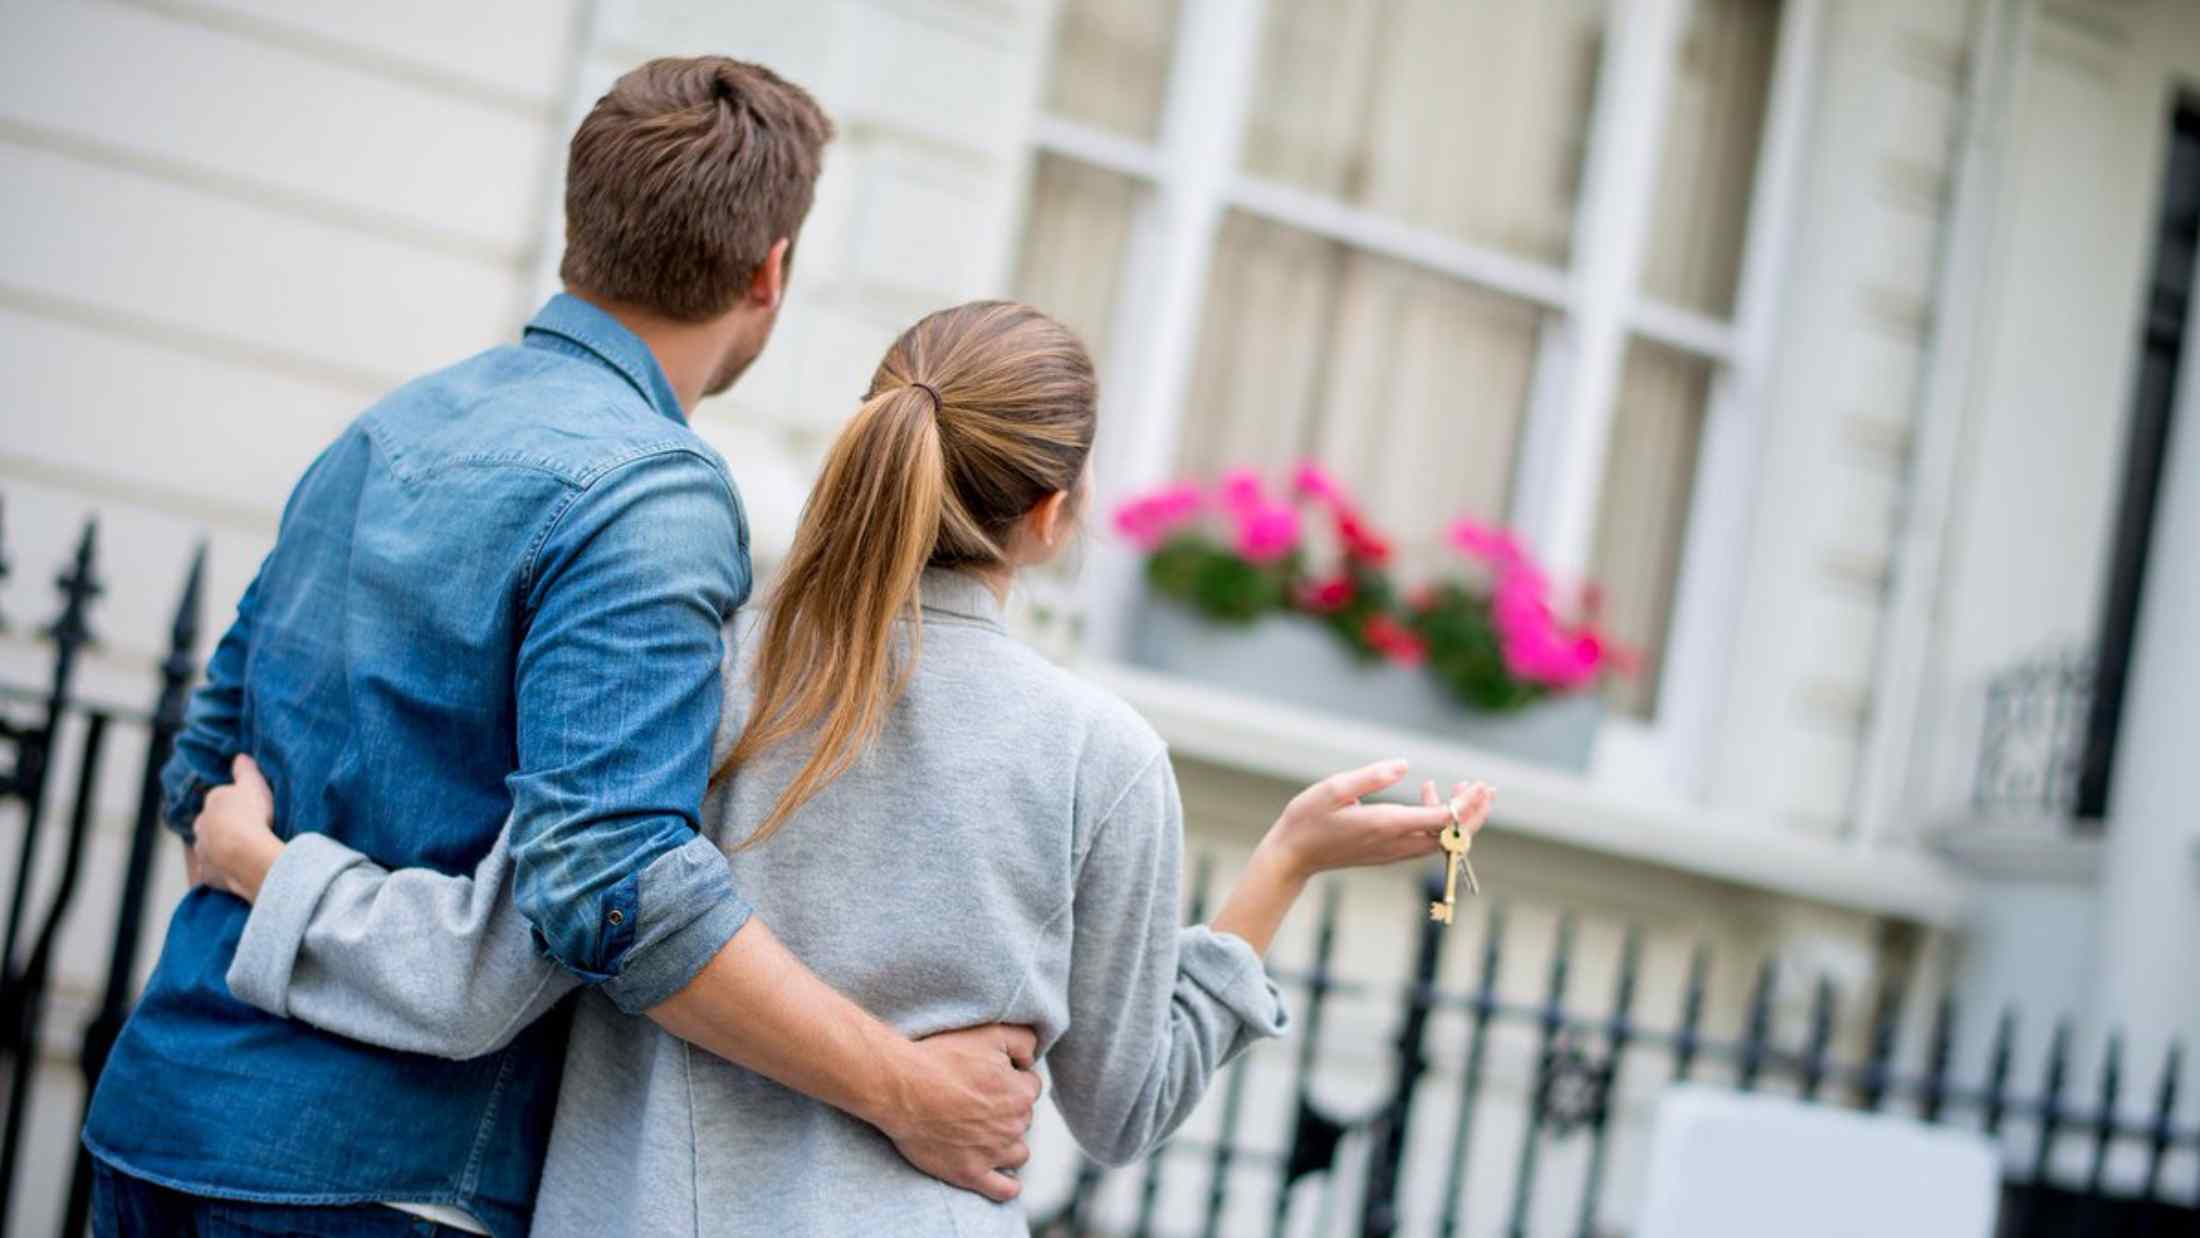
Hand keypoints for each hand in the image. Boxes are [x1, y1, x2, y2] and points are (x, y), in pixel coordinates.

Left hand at [192, 754, 284, 901]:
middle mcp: (201, 826)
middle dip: (224, 826)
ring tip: (245, 852)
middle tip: (248, 829)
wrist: (245, 855)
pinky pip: (214, 871)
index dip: (236, 803)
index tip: (251, 808)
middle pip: (212, 823)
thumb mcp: (253, 784)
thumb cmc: (250, 816)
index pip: (220, 798)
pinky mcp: (208, 875)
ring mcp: (202, 851)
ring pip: (210, 847)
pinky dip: (223, 870)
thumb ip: (245, 770)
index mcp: (212, 802)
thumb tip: (239, 756)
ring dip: (222, 848)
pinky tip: (238, 870)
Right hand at [877, 1024, 1042, 1202]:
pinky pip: (1004, 1190)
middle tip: (979, 1103)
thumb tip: (1031, 1060)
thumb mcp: (990, 1032)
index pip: (1031, 1086)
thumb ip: (1023, 1041)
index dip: (1011, 1079)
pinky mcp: (971, 1174)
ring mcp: (993, 1153)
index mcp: (1021, 1093)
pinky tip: (1004, 1179)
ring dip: (1009, 1145)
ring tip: (987, 1136)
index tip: (990, 1078)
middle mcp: (1014, 1125)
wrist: (902, 1087)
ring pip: (1019, 1153)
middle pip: (1023, 1119)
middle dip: (1008, 1111)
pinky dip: (1009, 1186)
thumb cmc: (942, 1057)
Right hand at [1259, 760, 1491, 882]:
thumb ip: (1372, 776)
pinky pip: (1425, 841)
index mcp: (1386, 825)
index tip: (1481, 785)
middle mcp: (1395, 843)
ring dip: (1458, 817)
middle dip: (1473, 813)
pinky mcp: (1388, 853)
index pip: (1442, 821)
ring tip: (1462, 787)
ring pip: (1440, 841)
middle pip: (1450, 837)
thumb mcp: (1334, 788)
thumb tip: (1405, 765)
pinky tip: (1427, 794)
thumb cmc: (1308, 819)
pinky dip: (1437, 821)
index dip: (1466, 805)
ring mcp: (1393, 852)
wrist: (1292, 856)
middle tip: (1487, 788)